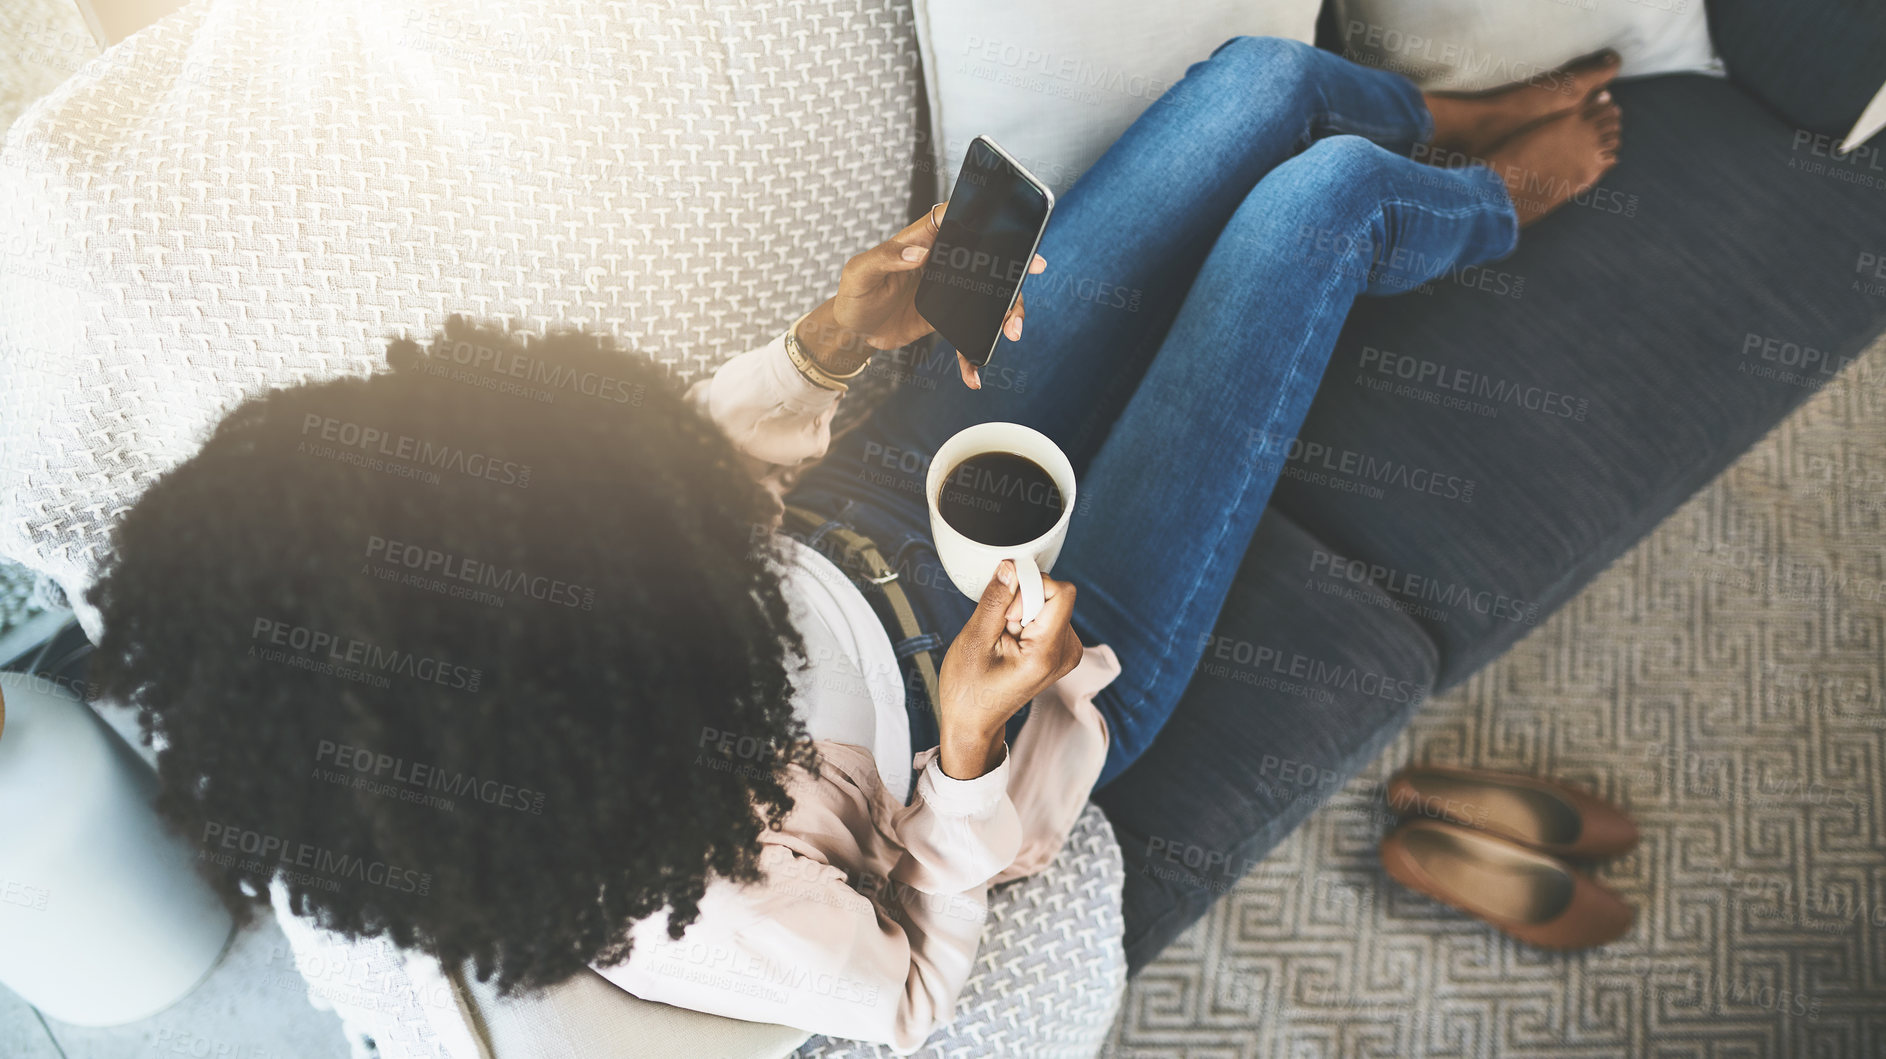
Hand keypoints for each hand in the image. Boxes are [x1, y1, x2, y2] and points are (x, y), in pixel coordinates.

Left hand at [797, 203, 1046, 384]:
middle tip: (1032, 274)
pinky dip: (973, 354)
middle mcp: (942, 261)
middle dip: (1012, 270)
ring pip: (988, 296)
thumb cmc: (853, 295)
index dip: (983, 216)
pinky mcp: (949, 317)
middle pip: (986, 258)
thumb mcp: (861, 273)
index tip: (1008, 225)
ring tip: (1011, 333)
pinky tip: (974, 374)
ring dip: (1005, 314)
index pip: (955, 218)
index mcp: (921, 240)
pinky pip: (969, 333)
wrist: (853, 332)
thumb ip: (887, 258)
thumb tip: (918, 253)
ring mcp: (949, 289)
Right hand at [934, 560, 1082, 778]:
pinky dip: (1025, 619)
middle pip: (1054, 595)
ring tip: (1002, 640)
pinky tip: (1010, 642)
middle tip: (999, 631)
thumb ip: (995, 600)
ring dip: (1020, 611)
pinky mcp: (1059, 649)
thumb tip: (1010, 566)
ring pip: (1048, 602)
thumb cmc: (969, 690)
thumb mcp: (975, 640)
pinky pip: (1046, 613)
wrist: (974, 721)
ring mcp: (1066, 652)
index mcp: (1048, 654)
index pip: (1061, 592)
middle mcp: (1067, 652)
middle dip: (1022, 602)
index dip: (1029, 589)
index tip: (1005, 612)